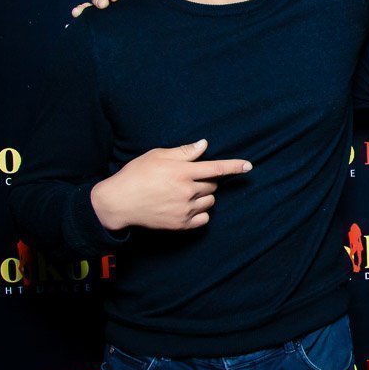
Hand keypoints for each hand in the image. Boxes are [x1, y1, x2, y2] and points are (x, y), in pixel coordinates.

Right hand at [90, 139, 251, 230]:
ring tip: (184, 193)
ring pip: (210, 201)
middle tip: (187, 178)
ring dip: (204, 196)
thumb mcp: (157, 156)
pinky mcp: (181, 224)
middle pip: (213, 185)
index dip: (234, 167)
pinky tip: (187, 207)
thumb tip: (204, 145)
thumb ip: (183, 152)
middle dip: (206, 180)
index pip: (216, 168)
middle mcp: (187, 191)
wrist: (119, 202)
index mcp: (182, 172)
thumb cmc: (136, 174)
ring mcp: (185, 209)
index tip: (249, 166)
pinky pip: (204, 218)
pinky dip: (200, 212)